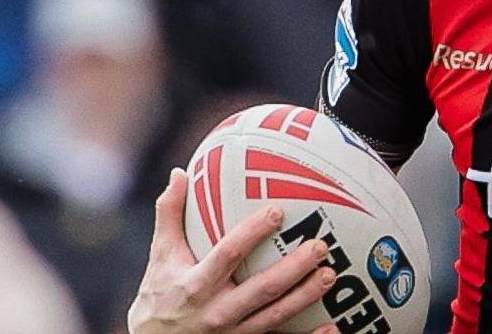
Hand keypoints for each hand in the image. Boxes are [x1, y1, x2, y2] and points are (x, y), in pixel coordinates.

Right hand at [128, 168, 338, 333]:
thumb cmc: (159, 295)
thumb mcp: (160, 256)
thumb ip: (170, 215)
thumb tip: (179, 173)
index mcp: (195, 284)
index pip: (228, 255)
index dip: (253, 233)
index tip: (278, 211)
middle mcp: (215, 311)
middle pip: (261, 289)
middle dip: (293, 269)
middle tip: (320, 246)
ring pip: (275, 317)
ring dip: (305, 297)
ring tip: (330, 275)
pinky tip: (333, 327)